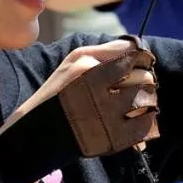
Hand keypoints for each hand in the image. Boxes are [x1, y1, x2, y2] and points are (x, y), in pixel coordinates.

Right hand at [0, 39, 157, 161]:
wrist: (34, 133)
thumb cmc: (58, 93)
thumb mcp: (73, 63)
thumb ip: (105, 52)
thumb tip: (136, 46)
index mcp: (87, 65)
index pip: (134, 56)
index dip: (143, 61)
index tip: (141, 66)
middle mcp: (96, 87)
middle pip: (144, 78)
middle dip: (147, 82)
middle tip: (140, 88)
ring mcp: (103, 113)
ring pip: (146, 101)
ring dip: (148, 102)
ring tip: (138, 105)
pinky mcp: (109, 137)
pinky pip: (141, 128)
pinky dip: (144, 126)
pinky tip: (136, 124)